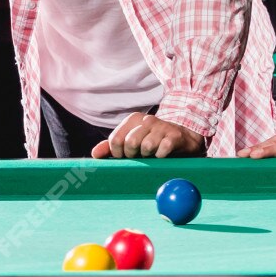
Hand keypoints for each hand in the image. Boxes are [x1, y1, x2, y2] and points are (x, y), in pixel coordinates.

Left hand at [91, 112, 206, 159]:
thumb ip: (111, 147)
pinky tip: (163, 154)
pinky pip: (162, 150)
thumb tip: (95, 154)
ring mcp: (162, 127)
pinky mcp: (174, 136)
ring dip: (148, 156)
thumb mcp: (131, 141)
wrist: (181, 137)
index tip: (125, 156)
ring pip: (147, 147)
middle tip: (140, 156)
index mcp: (133, 119)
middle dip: (133, 155)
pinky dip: (160, 157)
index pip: (116, 139)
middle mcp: (148, 120)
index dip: (118, 153)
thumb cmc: (151, 140)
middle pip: (130, 143)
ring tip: (152, 154)